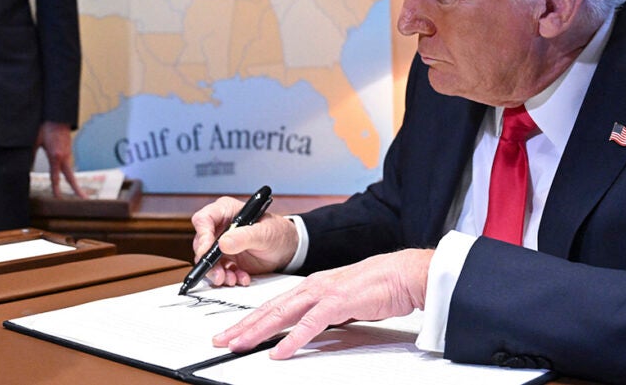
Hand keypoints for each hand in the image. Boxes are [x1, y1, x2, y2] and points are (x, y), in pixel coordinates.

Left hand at [35, 121, 84, 198]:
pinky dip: (68, 173)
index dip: (56, 189)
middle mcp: (64, 156)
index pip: (56, 177)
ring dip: (73, 181)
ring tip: (77, 192)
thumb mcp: (34, 141)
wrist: (57, 115)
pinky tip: (66, 176)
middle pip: (71, 177)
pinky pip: (68, 164)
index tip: (58, 198)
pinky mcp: (68, 150)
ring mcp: (68, 153)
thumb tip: (24, 166)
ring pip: (70, 171)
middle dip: (77, 189)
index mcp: (55, 156)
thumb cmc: (46, 126)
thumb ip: (30, 155)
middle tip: (84, 199)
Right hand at [191, 196, 298, 285]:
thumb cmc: (278, 232)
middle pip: (201, 243)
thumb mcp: (264, 233)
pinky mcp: (226, 259)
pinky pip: (220, 270)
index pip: (203, 220)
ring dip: (218, 273)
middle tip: (219, 274)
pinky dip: (229, 277)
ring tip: (232, 279)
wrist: (287, 248)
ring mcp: (222, 244)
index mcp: (226, 211)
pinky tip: (242, 278)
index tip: (207, 251)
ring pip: (208, 260)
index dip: (202, 235)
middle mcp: (220, 227)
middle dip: (209, 262)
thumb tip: (223, 243)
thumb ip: (244, 237)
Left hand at [213, 248, 431, 358]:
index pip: (275, 304)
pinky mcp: (338, 303)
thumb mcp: (343, 302)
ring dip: (258, 331)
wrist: (403, 273)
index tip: (233, 331)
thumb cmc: (379, 286)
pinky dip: (292, 339)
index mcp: (313, 286)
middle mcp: (313, 287)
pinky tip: (278, 351)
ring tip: (238, 344)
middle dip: (243, 326)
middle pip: (270, 309)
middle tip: (221, 340)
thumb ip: (324, 314)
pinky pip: (310, 325)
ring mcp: (324, 293)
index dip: (251, 319)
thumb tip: (309, 330)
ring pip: (282, 314)